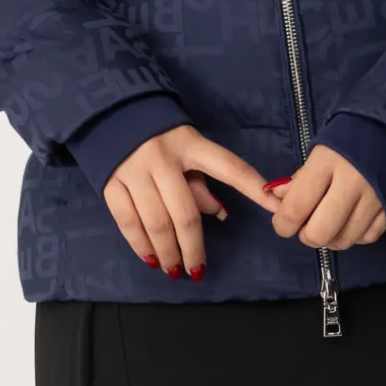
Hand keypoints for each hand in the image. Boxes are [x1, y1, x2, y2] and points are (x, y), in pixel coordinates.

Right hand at [103, 124, 284, 278]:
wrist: (110, 115)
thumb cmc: (160, 136)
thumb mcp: (187, 148)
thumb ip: (202, 182)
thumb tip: (220, 214)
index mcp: (191, 144)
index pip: (229, 167)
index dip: (253, 188)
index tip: (275, 207)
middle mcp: (163, 157)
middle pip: (184, 213)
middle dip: (193, 247)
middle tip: (197, 270)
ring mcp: (134, 170)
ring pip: (155, 222)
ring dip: (167, 252)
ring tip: (175, 271)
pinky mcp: (110, 182)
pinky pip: (127, 221)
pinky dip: (140, 245)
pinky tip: (151, 259)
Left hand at [268, 144, 385, 248]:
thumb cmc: (349, 137)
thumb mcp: (320, 150)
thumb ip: (299, 178)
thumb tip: (277, 199)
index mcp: (327, 162)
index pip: (296, 208)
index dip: (282, 224)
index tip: (282, 223)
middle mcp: (351, 183)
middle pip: (320, 233)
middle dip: (307, 236)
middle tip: (307, 224)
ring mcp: (374, 199)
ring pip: (344, 241)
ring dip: (331, 238)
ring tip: (329, 221)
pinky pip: (367, 238)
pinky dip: (354, 235)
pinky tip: (350, 221)